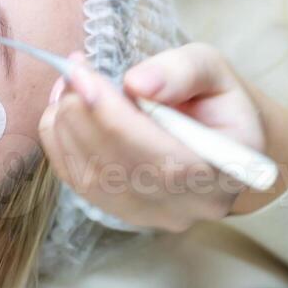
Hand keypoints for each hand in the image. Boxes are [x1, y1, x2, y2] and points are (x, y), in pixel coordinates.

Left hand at [37, 43, 272, 231]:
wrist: (223, 142)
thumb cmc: (218, 103)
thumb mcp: (214, 71)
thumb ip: (183, 72)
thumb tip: (137, 83)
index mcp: (227, 172)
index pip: (165, 162)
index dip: (116, 120)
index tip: (84, 76)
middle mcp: (190, 206)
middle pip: (121, 172)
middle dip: (84, 118)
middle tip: (72, 74)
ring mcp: (153, 216)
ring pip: (93, 181)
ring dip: (66, 129)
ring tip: (68, 85)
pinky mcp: (123, 212)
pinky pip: (79, 182)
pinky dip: (60, 144)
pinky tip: (62, 110)